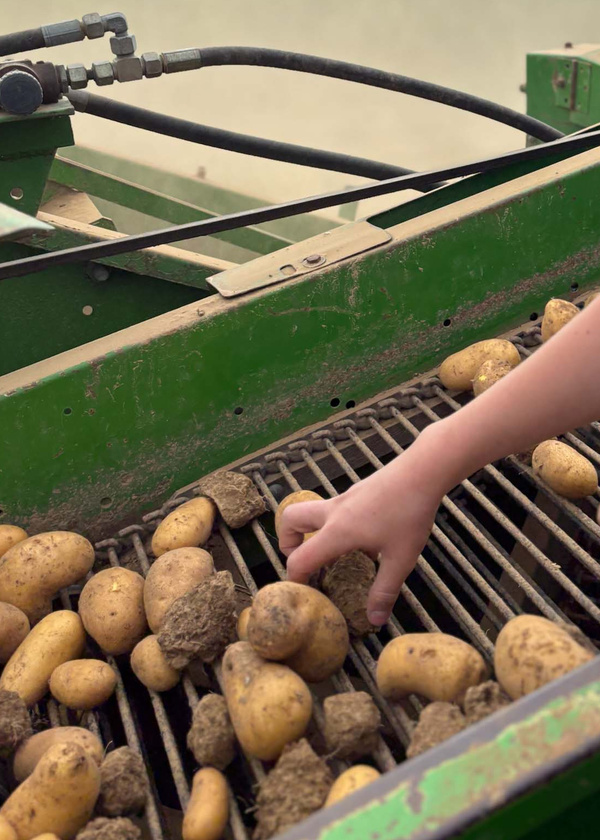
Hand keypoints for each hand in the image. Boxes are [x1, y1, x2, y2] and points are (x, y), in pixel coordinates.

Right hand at [279, 425, 448, 624]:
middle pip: (290, 520)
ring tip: (332, 551)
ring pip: (311, 510)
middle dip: (288, 542)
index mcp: (337, 533)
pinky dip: (334, 523)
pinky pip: (333, 508)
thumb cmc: (409, 514)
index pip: (300, 558)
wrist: (422, 472)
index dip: (295, 579)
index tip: (305, 592)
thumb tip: (374, 620)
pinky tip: (364, 536)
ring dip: (310, 530)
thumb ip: (384, 590)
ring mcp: (343, 498)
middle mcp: (332, 512)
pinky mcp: (356, 491)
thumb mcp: (400, 559)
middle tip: (305, 560)